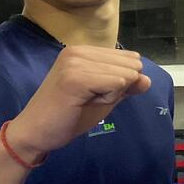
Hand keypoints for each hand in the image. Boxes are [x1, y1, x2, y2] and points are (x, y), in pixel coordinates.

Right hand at [5, 46, 150, 161]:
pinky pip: (116, 84)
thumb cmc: (69, 116)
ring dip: (111, 95)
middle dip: (118, 88)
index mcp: (84, 51)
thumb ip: (126, 86)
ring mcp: (75, 62)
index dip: (121, 82)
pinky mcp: (75, 78)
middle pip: (131, 65)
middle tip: (88, 99)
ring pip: (124, 75)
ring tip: (84, 101)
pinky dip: (108, 98)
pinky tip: (85, 103)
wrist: (35, 133)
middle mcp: (78, 50)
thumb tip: (148, 79)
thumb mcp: (105, 98)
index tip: (94, 93)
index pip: (129, 59)